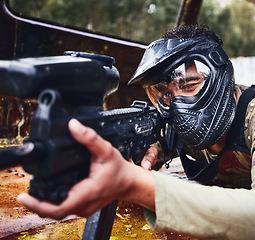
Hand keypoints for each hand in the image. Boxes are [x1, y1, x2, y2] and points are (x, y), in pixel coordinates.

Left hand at [17, 119, 154, 219]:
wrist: (129, 182)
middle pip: (52, 212)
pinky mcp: (83, 208)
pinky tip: (51, 192)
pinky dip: (54, 203)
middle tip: (27, 190)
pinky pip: (64, 209)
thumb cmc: (119, 170)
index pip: (58, 208)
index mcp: (88, 192)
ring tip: (35, 191)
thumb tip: (73, 126)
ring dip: (44, 204)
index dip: (38, 205)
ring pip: (57, 212)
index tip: (25, 196)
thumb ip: (89, 138)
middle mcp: (84, 205)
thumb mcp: (106, 150)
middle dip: (37, 203)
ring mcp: (83, 209)